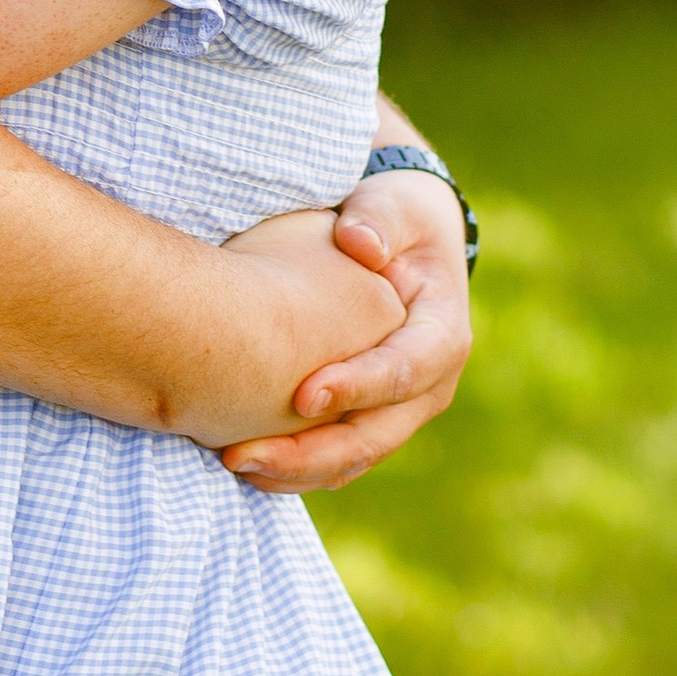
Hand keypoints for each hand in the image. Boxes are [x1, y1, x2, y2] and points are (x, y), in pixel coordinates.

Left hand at [220, 164, 471, 492]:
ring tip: (234, 462)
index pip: (404, 372)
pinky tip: (243, 461)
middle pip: (374, 437)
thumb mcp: (394, 205)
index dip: (357, 387)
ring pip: (352, 459)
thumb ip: (379, 219)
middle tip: (244, 454)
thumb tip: (360, 245)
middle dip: (310, 453)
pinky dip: (292, 468)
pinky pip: (334, 460)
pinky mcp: (368, 421)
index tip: (301, 396)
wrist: (405, 243)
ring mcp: (398, 412)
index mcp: (442, 336)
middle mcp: (428, 387)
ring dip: (294, 470)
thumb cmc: (395, 220)